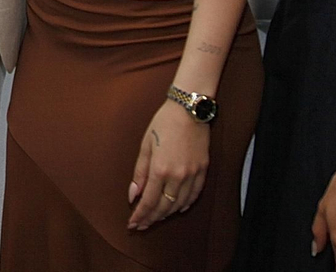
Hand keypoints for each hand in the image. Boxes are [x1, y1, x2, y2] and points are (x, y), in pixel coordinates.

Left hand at [126, 100, 208, 230]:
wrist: (189, 109)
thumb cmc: (163, 123)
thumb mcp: (145, 145)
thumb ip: (139, 172)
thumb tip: (133, 195)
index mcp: (160, 169)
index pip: (148, 201)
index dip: (140, 215)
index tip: (133, 223)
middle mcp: (178, 176)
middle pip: (164, 207)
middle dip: (151, 218)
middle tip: (141, 225)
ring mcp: (192, 174)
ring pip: (179, 204)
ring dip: (166, 214)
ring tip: (155, 218)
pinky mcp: (203, 170)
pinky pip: (194, 195)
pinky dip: (184, 204)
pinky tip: (177, 209)